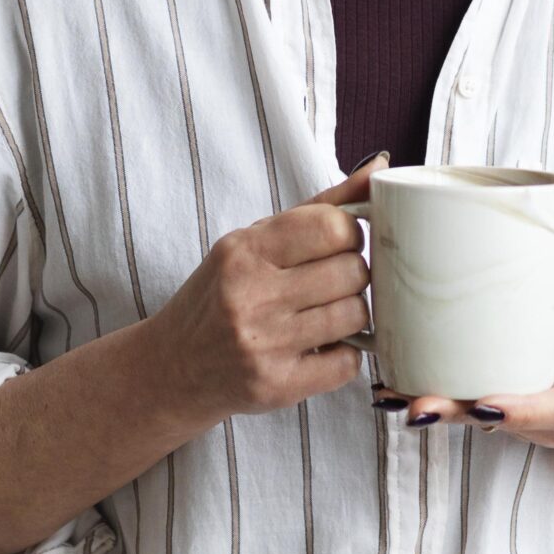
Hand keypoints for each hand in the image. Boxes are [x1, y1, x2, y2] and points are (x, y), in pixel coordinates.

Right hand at [144, 155, 379, 422]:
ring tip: (328, 312)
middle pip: (352, 270)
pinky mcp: (277, 385)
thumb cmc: (222, 294)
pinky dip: (344, 354)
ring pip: (356, 315)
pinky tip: (321, 346)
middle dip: (353, 274)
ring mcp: (263, 344)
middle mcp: (251, 295)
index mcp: (244, 250)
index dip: (349, 234)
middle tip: (334, 281)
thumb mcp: (254, 242)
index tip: (339, 243)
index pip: (332, 226)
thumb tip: (380, 167)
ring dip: (352, 313)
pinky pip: (347, 363)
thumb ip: (319, 207)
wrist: (174, 367)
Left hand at [372, 263, 553, 462]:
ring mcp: (533, 424)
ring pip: (481, 422)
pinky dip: (443, 402)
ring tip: (390, 394)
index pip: (552, 409)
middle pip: (500, 421)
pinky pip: (478, 413)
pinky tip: (400, 388)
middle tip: (412, 404)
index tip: (482, 404)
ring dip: (438, 409)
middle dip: (453, 413)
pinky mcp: (516, 416)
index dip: (516, 410)